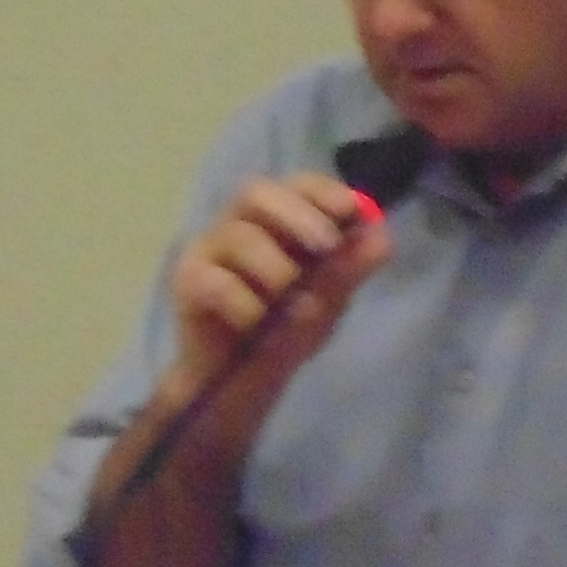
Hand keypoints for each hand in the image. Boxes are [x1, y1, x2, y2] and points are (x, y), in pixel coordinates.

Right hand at [159, 173, 389, 409]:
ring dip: (276, 270)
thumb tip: (380, 235)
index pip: (295, 184)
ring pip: (239, 236)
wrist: (242, 381)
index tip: (349, 210)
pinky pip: (216, 281)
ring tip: (295, 306)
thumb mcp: (328, 302)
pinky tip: (258, 324)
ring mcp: (206, 251)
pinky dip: (247, 305)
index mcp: (275, 222)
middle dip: (297, 215)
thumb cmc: (284, 331)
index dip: (321, 190)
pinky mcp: (185, 283)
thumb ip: (349, 270)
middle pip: (255, 192)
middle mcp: (236, 225)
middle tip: (325, 246)